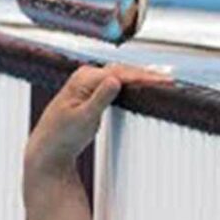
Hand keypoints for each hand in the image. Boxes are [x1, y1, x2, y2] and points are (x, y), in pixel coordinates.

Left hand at [25, 65, 171, 174]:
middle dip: (146, 75)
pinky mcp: (93, 93)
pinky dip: (132, 85)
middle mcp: (85, 76)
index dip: (143, 77)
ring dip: (141, 78)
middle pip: (123, 71)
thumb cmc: (61, 136)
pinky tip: (145, 87)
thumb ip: (100, 99)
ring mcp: (89, 83)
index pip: (119, 74)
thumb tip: (115, 80)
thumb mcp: (83, 119)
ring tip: (164, 81)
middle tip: (171, 81)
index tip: (164, 81)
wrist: (49, 148)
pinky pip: (117, 84)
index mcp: (83, 79)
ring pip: (121, 76)